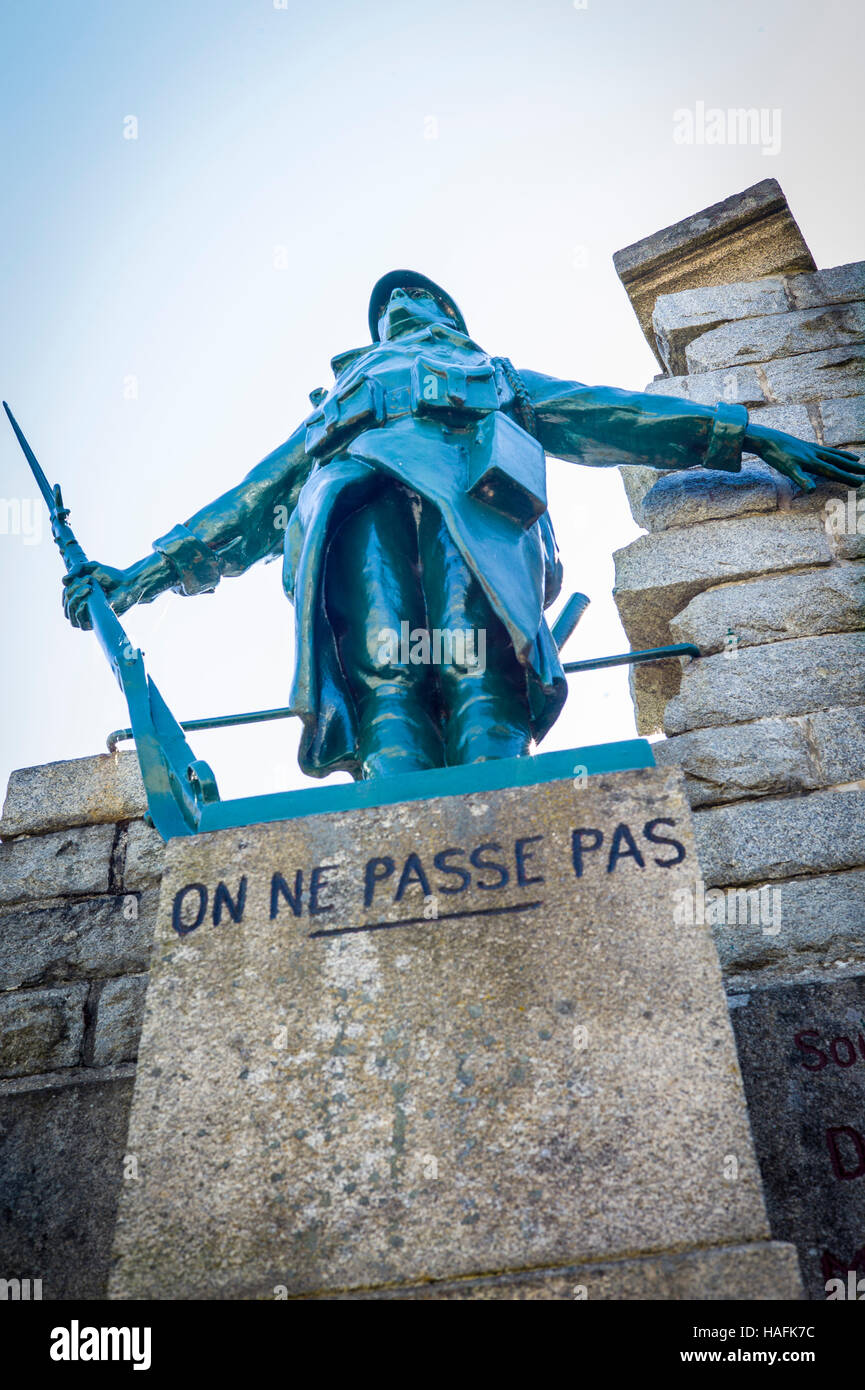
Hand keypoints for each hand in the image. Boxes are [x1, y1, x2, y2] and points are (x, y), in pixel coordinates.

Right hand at [62, 561, 132, 628]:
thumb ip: (77, 569)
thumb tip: (63, 581)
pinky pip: (80, 623)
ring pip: (70, 615)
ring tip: (89, 588)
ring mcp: (90, 616)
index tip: (80, 578)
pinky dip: (79, 612)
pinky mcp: (97, 623)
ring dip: (75, 599)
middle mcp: (84, 607)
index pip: (65, 597)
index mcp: (81, 596)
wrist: (128, 584)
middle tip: (88, 582)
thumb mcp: (91, 568)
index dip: (68, 588)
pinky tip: (86, 602)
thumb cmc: (112, 576)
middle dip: (73, 591)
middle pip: (67, 605)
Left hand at [745, 424, 864, 493]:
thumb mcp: (787, 470)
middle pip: (838, 462)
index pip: (834, 472)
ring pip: (833, 454)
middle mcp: (815, 454)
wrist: (766, 438)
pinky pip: (825, 450)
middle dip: (853, 468)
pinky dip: (833, 452)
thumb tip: (812, 491)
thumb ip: (801, 480)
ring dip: (846, 459)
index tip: (860, 483)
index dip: (847, 478)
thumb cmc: (776, 455)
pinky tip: (834, 453)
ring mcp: (811, 449)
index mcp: (813, 462)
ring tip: (858, 461)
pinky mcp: (806, 446)